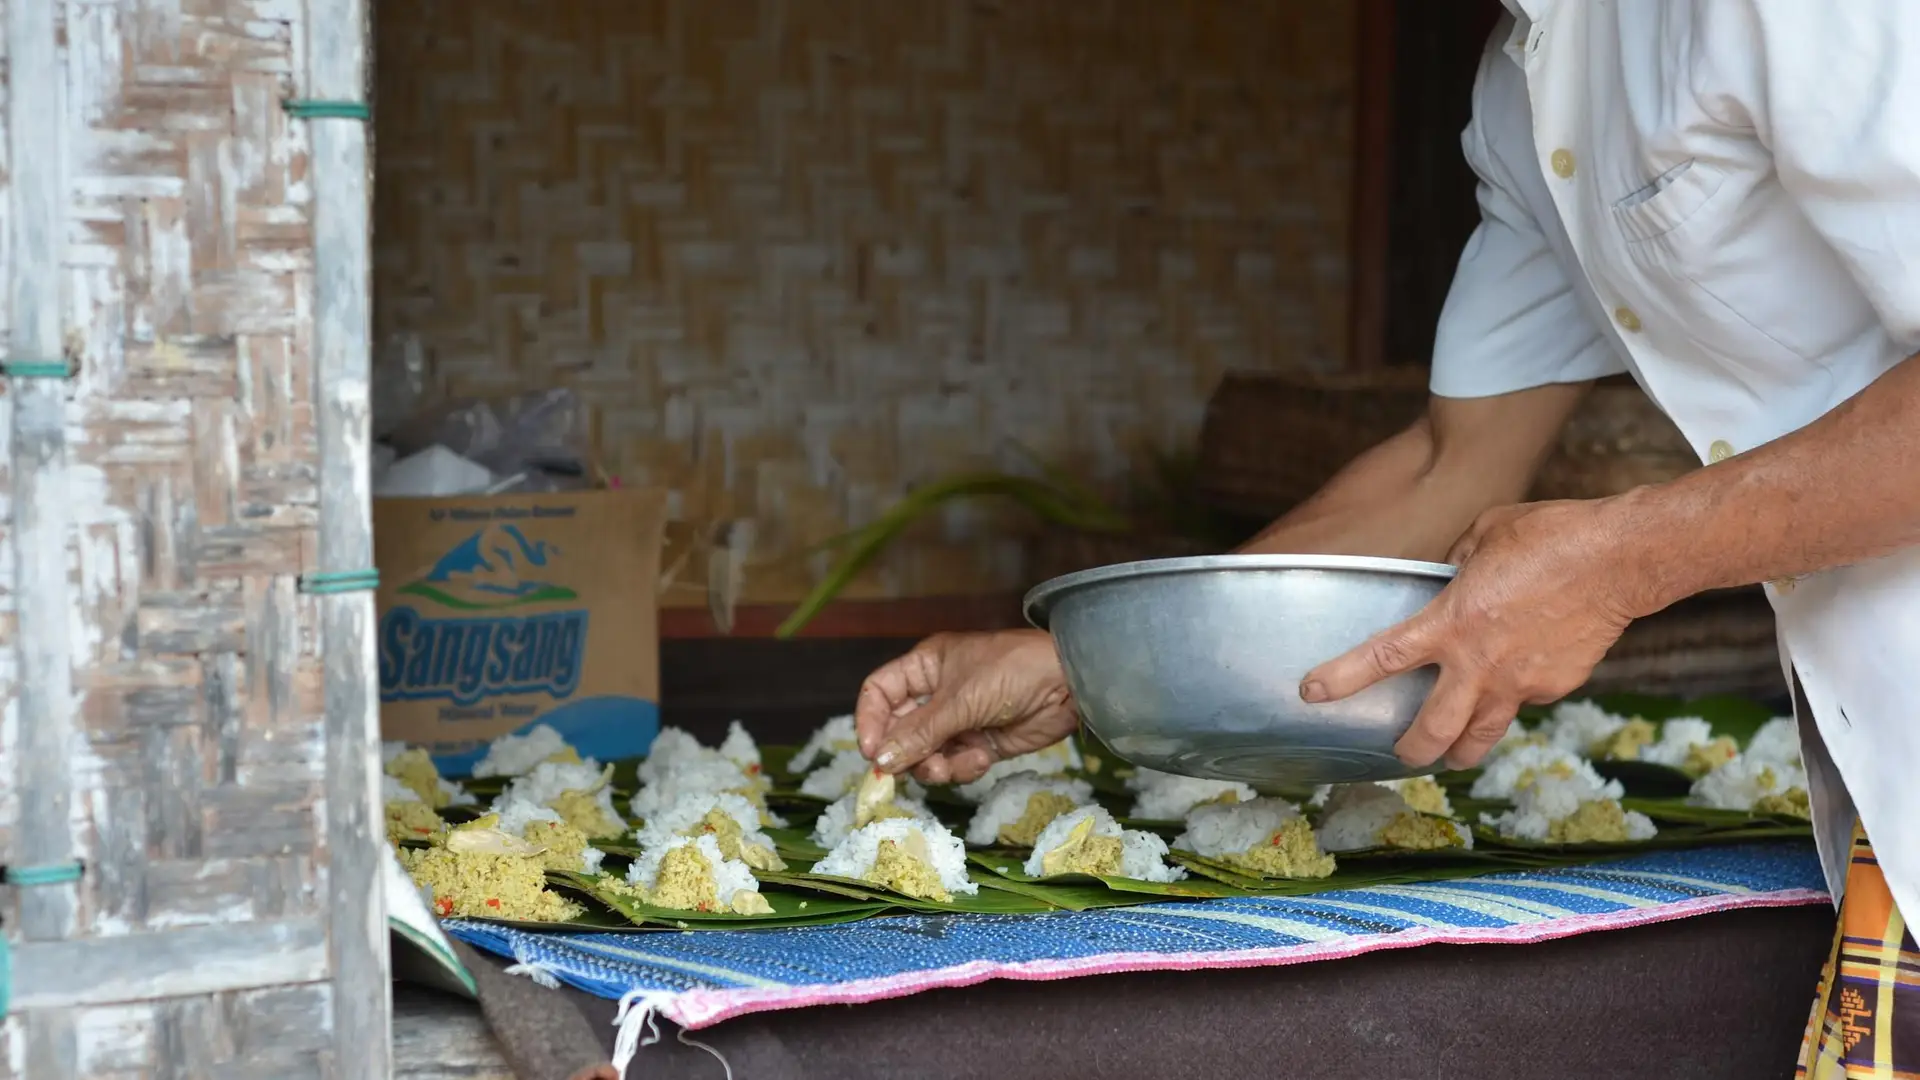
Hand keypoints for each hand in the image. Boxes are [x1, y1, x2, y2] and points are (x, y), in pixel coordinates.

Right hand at [855, 629, 1078, 783]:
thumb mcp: (961, 700)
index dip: (869, 721)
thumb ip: (919, 733)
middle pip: (900, 730)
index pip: (880, 692)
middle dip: (906, 753)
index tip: (872, 752)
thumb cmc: (1012, 672)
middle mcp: (937, 694)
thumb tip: (880, 761)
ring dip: (936, 765)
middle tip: (909, 772)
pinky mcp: (980, 744)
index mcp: (926, 666)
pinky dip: (964, 767)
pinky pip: (956, 764)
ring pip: (926, 754)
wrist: (1070, 684)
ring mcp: (959, 721)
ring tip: (953, 765)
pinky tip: (982, 759)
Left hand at [1298, 499, 1652, 769]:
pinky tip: (1522, 678)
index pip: (1382, 658)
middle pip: (1432, 730)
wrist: (1618, 559)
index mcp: (1451, 622)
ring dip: (1460, 752)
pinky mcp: (1555, 687)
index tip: (1311, 693)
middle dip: (1411, 749)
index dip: (1342, 679)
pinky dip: (1515, 697)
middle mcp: (1479, 663)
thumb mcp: (1484, 535)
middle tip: (1403, 754)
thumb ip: (1456, 563)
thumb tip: (1451, 574)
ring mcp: (1519, 683)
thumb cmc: (1550, 535)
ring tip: (1451, 756)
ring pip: (1480, 737)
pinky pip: (1524, 700)